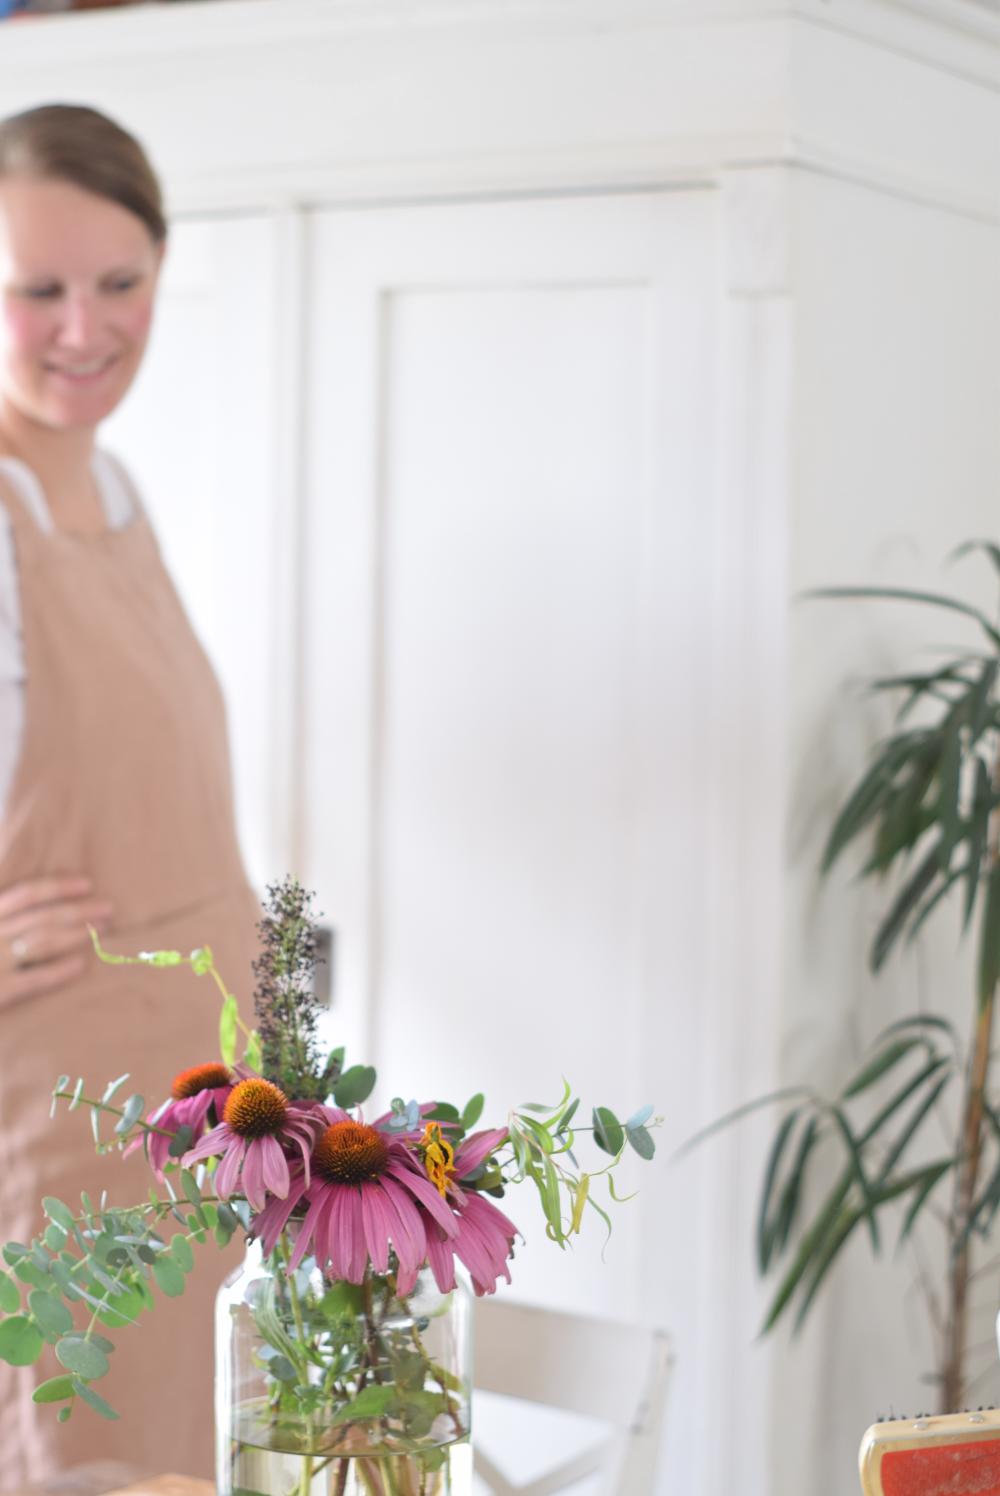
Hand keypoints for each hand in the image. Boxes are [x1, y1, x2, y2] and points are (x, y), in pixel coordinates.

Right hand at [0, 876, 112, 1009]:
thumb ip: (4, 916)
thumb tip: (17, 906)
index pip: (23, 894)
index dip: (57, 887)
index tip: (86, 883)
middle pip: (41, 917)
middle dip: (79, 911)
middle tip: (110, 908)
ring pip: (42, 942)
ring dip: (77, 934)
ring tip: (104, 931)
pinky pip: (33, 980)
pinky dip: (59, 971)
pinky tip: (81, 965)